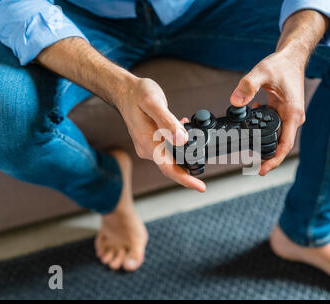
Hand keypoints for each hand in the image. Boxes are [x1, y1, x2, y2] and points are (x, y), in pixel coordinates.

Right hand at [115, 76, 205, 191]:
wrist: (124, 91)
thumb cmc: (137, 94)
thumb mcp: (154, 103)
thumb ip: (168, 122)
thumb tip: (182, 140)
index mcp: (148, 143)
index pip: (169, 169)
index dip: (186, 180)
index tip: (201, 187)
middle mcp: (147, 149)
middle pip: (171, 167)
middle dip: (189, 168)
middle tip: (206, 165)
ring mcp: (147, 146)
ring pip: (170, 157)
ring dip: (184, 154)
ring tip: (198, 142)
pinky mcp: (149, 142)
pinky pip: (166, 149)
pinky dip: (178, 145)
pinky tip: (184, 132)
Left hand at [230, 50, 305, 175]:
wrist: (292, 57)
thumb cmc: (282, 65)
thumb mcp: (262, 72)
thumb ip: (248, 86)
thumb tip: (235, 102)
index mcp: (292, 113)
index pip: (284, 145)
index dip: (274, 160)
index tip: (262, 170)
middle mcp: (293, 118)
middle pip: (280, 145)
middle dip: (265, 155)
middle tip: (249, 163)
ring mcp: (289, 116)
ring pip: (275, 136)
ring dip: (262, 141)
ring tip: (246, 147)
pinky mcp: (283, 113)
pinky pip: (272, 126)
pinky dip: (260, 128)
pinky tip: (249, 120)